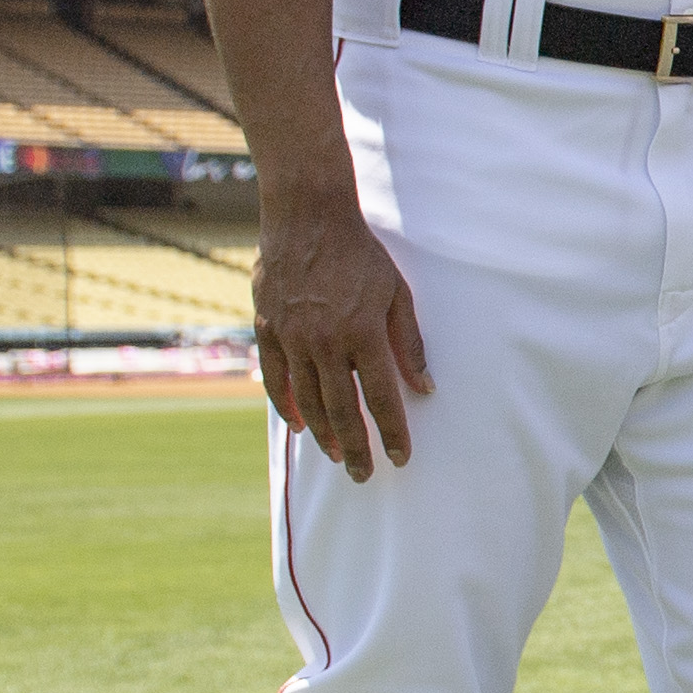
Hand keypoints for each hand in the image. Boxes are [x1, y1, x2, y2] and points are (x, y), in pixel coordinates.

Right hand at [254, 193, 429, 480]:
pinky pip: (275, 379)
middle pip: (342, 410)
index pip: (381, 397)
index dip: (392, 432)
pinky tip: (299, 425)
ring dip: (323, 434)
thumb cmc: (359, 254)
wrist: (307, 217)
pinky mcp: (267, 330)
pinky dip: (287, 405)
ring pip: (307, 401)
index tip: (400, 458)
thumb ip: (409, 343)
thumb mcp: (396, 293)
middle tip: (364, 475)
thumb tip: (425, 387)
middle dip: (356, 448)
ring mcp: (292, 338)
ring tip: (337, 455)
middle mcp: (326, 341)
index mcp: (363, 333)